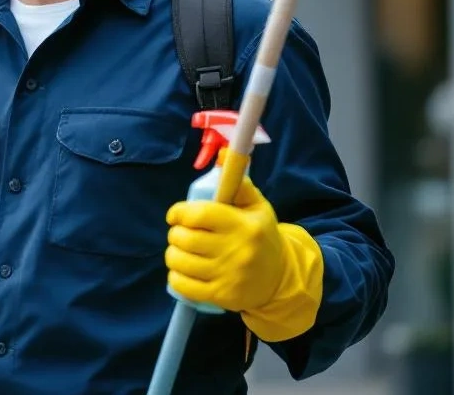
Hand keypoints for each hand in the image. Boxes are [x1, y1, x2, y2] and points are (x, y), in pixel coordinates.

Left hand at [165, 176, 285, 311]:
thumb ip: (240, 185)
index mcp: (243, 225)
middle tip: (181, 233)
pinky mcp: (220, 296)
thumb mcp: (258, 208)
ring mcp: (228, 275)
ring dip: (173, 254)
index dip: (178, 212)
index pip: (197, 215)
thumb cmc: (261, 236)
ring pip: (179, 261)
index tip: (176, 214)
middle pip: (184, 238)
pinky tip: (184, 270)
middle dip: (175, 233)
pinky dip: (176, 276)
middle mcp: (236, 250)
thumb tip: (224, 157)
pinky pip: (182, 286)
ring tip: (182, 251)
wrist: (280, 278)